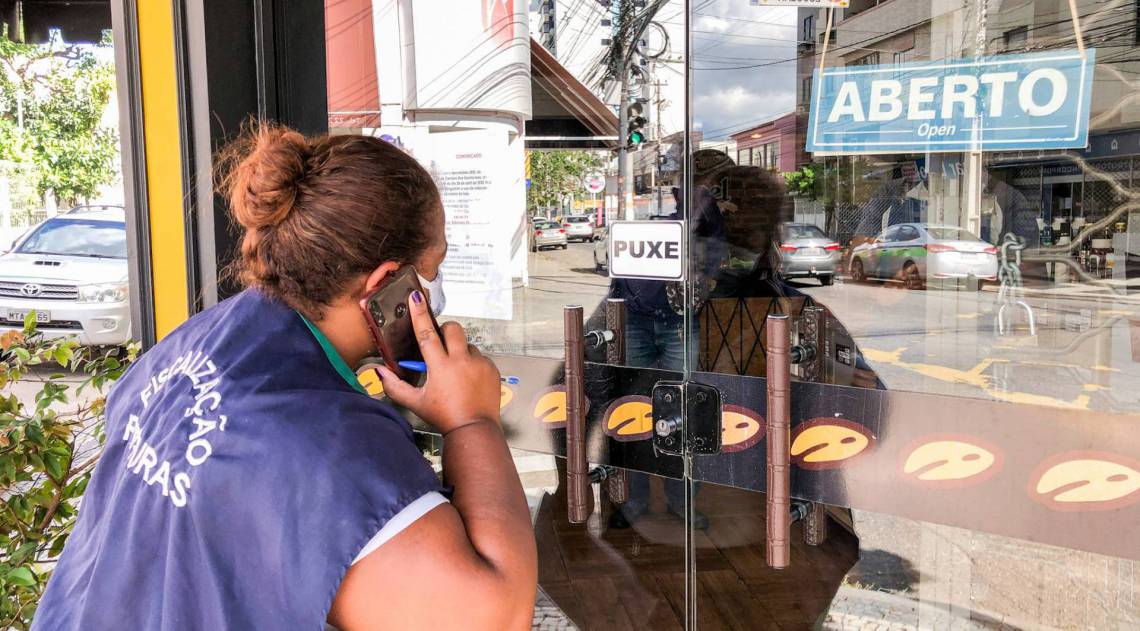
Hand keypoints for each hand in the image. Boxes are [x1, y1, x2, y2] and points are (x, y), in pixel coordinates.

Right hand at [376, 290, 501, 433]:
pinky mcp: (492, 368)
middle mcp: (461, 361)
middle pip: (452, 328)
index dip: (419, 313)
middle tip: (440, 345)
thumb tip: (379, 371)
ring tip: (455, 371)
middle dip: (445, 331)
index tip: (416, 297)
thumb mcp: (415, 403)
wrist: (474, 430)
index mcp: (441, 367)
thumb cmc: (444, 417)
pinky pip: (480, 357)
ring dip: (459, 351)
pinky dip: (472, 363)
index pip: (426, 333)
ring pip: (467, 344)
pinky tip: (468, 380)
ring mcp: (479, 363)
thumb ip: (395, 386)